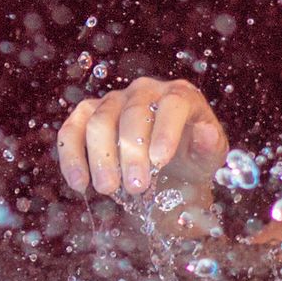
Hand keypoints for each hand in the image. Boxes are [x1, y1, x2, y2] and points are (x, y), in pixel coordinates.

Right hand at [56, 77, 229, 230]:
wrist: (170, 166)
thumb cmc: (192, 157)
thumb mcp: (209, 156)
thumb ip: (210, 145)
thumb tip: (207, 131)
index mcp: (181, 95)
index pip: (173, 104)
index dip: (165, 131)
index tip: (160, 161)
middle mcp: (145, 91)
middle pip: (133, 114)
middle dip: (133, 153)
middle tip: (136, 187)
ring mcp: (114, 100)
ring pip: (99, 121)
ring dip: (102, 158)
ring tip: (108, 189)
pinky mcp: (88, 114)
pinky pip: (72, 130)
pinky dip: (72, 156)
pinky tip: (79, 183)